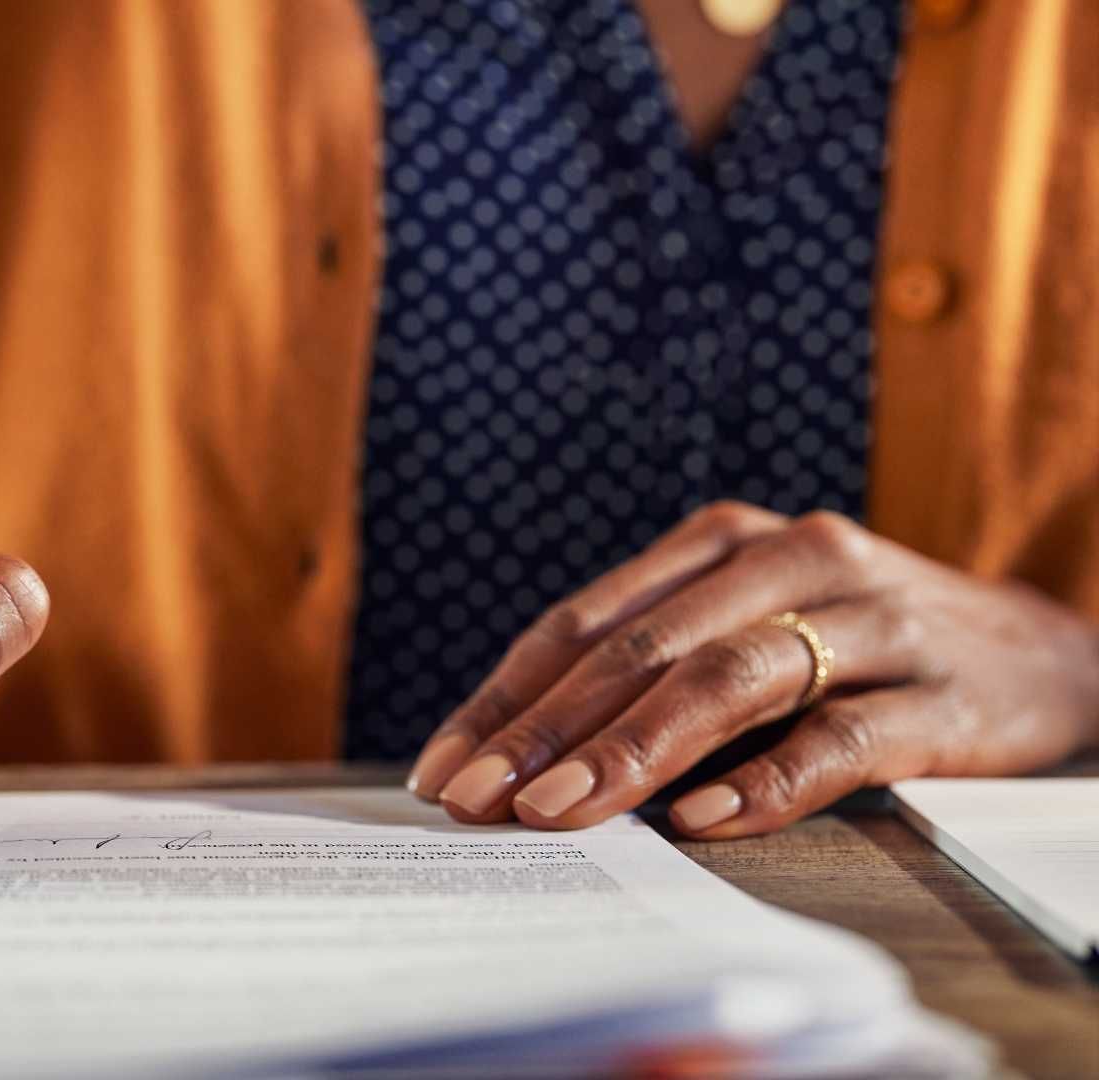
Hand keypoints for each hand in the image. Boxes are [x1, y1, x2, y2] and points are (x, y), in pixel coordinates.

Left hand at [406, 502, 1098, 837]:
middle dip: (546, 731)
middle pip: (642, 649)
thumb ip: (655, 668)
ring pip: (727, 680)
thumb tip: (523, 757)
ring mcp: (869, 621)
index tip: (443, 768)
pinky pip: (839, 737)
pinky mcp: (940, 693)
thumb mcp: (750, 627)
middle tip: (477, 800)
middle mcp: (791, 561)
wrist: (1043, 656)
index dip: (508, 698)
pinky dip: (764, 779)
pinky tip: (699, 820)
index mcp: (723, 542)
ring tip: (559, 811)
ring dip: (633, 751)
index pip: (587, 622)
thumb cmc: (857, 647)